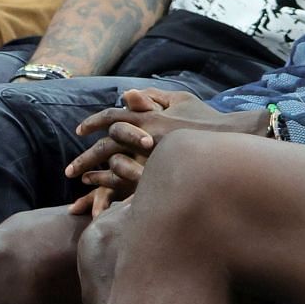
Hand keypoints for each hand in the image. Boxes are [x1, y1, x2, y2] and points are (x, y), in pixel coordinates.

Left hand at [64, 88, 265, 212]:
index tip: (79, 131)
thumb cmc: (207, 118)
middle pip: (105, 150)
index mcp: (147, 116)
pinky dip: (114, 202)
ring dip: (94, 189)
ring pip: (113, 176)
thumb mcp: (180, 100)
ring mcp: (153, 161)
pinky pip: (131, 194)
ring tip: (78, 201)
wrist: (235, 139)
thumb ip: (152, 97)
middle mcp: (146, 138)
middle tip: (69, 174)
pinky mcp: (162, 179)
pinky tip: (102, 210)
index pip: (111, 117)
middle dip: (84, 162)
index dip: (93, 123)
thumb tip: (126, 93)